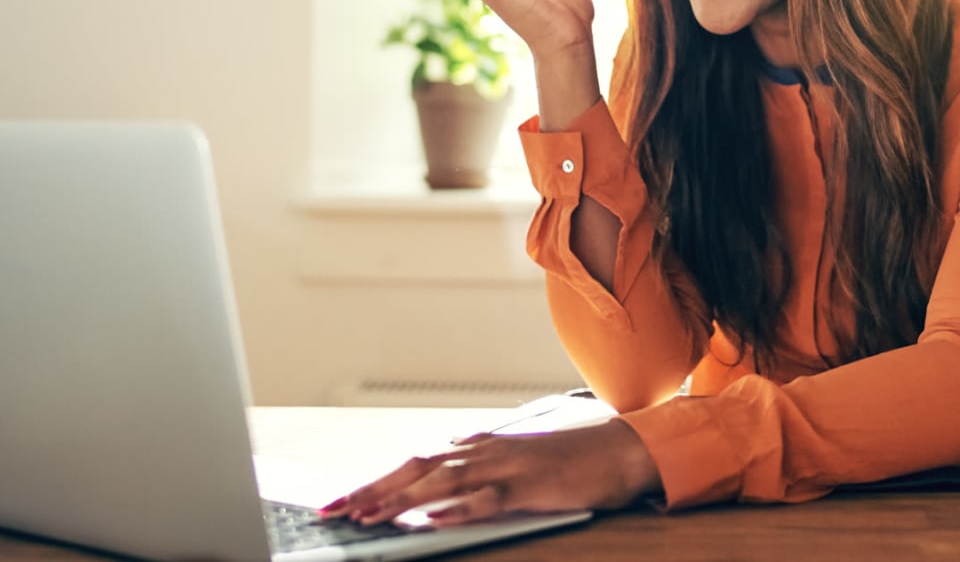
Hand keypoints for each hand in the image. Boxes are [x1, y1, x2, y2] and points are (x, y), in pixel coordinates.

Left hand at [318, 419, 661, 525]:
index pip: (416, 462)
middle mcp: (485, 451)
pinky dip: (458, 509)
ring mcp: (506, 467)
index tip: (343, 500)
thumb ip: (479, 463)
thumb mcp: (515, 460)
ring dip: (402, 500)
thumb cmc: (569, 459)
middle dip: (373, 489)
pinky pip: (488, 499)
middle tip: (335, 510)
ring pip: (443, 482)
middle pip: (418, 468)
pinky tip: (434, 519)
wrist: (618, 449)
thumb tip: (444, 465)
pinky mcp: (530, 487)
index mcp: (479, 447)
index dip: (378, 480)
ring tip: (368, 515)